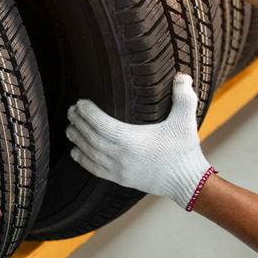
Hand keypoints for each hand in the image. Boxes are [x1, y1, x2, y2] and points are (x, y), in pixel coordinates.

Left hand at [66, 73, 214, 209]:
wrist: (188, 182)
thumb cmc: (185, 151)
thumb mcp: (186, 121)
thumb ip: (184, 97)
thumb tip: (183, 75)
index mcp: (132, 140)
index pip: (102, 124)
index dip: (88, 113)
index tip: (80, 103)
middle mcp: (122, 156)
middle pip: (92, 138)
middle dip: (79, 123)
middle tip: (71, 111)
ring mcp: (119, 170)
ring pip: (90, 154)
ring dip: (78, 140)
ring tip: (70, 127)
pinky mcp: (120, 179)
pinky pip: (95, 170)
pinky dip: (83, 160)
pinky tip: (75, 152)